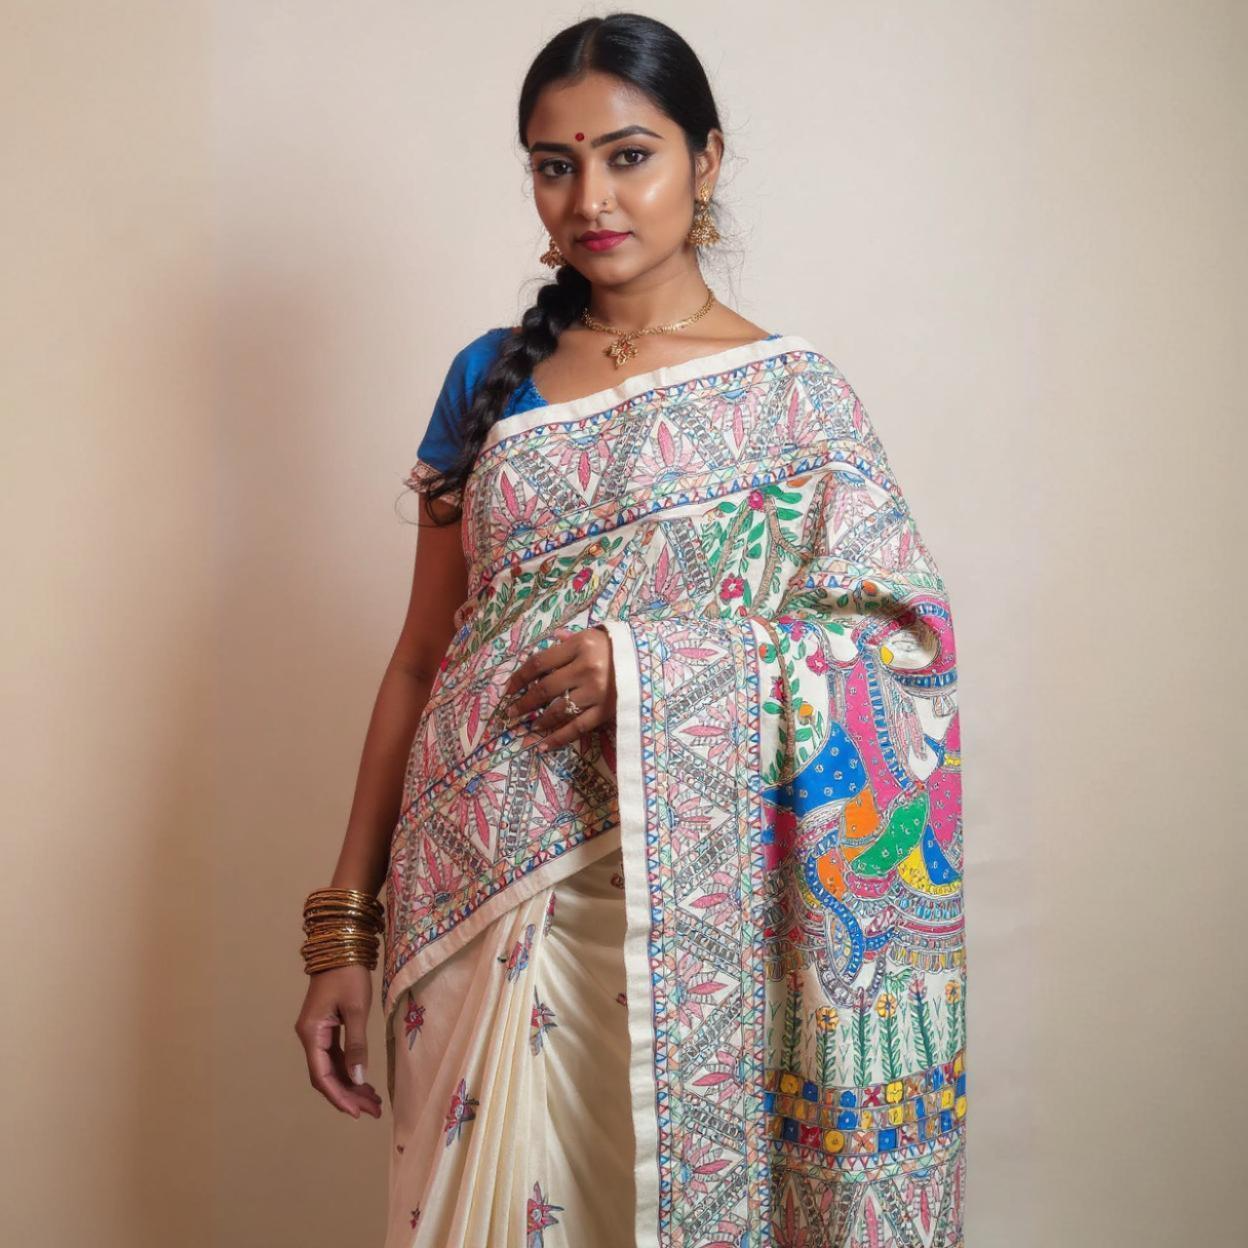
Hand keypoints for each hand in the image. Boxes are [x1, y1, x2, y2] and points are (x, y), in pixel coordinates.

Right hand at [293, 963, 382, 1119]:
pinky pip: (335, 1056)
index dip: (338, 1096)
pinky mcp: (326, 1027)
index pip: (322, 1075)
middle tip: (373, 1111)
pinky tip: (364, 1081)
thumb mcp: (356, 1010)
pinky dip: (349, 1070)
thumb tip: (358, 1078)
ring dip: (350, 1085)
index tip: (356, 1113)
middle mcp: (310, 1036)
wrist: (342, 946)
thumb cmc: (349, 974)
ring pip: (331, 1068)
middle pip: (326, 1076)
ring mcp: (317, 1032)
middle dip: (348, 1095)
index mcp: (312, 1033)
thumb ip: (356, 1045)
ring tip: (373, 1101)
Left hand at [501, 624, 615, 751]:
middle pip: (545, 688)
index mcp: (580, 645)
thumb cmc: (620, 645)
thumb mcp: (594, 635)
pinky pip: (578, 727)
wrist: (655, 660)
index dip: (519, 677)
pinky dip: (559, 738)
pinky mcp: (607, 711)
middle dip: (524, 703)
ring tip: (527, 727)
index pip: (539, 663)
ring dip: (538, 720)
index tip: (508, 689)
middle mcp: (586, 668)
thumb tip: (548, 643)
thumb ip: (568, 641)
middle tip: (511, 713)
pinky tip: (544, 745)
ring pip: (558, 709)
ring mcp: (597, 692)